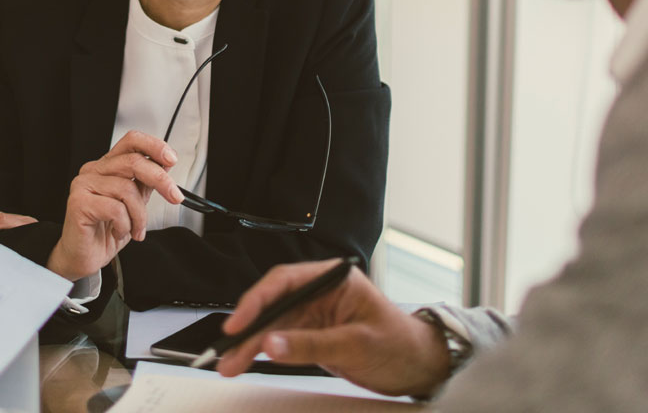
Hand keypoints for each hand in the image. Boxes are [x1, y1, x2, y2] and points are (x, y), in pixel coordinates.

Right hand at [46, 130, 183, 280]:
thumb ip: (145, 184)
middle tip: (174, 197)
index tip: (172, 159)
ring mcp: (83, 185)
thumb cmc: (104, 232)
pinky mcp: (78, 202)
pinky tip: (118, 232)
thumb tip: (165, 165)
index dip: (154, 146)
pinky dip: (124, 225)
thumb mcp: (134, 206)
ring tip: (135, 229)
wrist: (82, 258)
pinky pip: (115, 208)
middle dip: (160, 180)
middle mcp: (93, 171)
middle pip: (133, 161)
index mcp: (106, 167)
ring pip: (127, 189)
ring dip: (139, 215)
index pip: (131, 141)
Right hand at [215, 260, 451, 398]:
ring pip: (271, 326)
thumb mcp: (356, 344)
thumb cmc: (400, 344)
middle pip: (272, 305)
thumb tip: (273, 345)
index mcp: (333, 279)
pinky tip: (245, 361)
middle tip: (227, 349)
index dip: (257, 300)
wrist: (419, 366)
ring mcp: (314, 316)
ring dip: (249, 345)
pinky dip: (262, 353)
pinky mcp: (311, 336)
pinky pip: (279, 342)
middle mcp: (319, 294)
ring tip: (229, 364)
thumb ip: (312, 345)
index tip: (239, 322)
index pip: (285, 281)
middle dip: (247, 328)